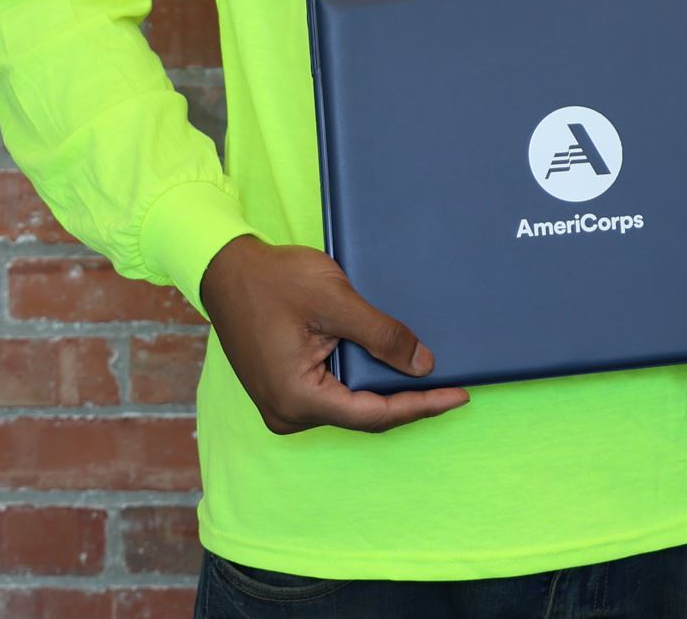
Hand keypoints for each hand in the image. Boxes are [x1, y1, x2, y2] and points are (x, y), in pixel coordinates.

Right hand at [198, 234, 469, 432]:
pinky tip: (392, 371)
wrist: (228, 270)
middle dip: (409, 403)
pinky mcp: (284, 390)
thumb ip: (381, 335)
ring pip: (350, 407)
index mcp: (297, 398)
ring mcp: (283, 404)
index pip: (373, 414)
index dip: (420, 406)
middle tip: (455, 388)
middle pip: (364, 416)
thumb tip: (423, 365)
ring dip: (387, 394)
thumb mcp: (335, 301)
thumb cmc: (275, 280)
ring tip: (432, 381)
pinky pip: (334, 395)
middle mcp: (287, 412)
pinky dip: (364, 384)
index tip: (459, 395)